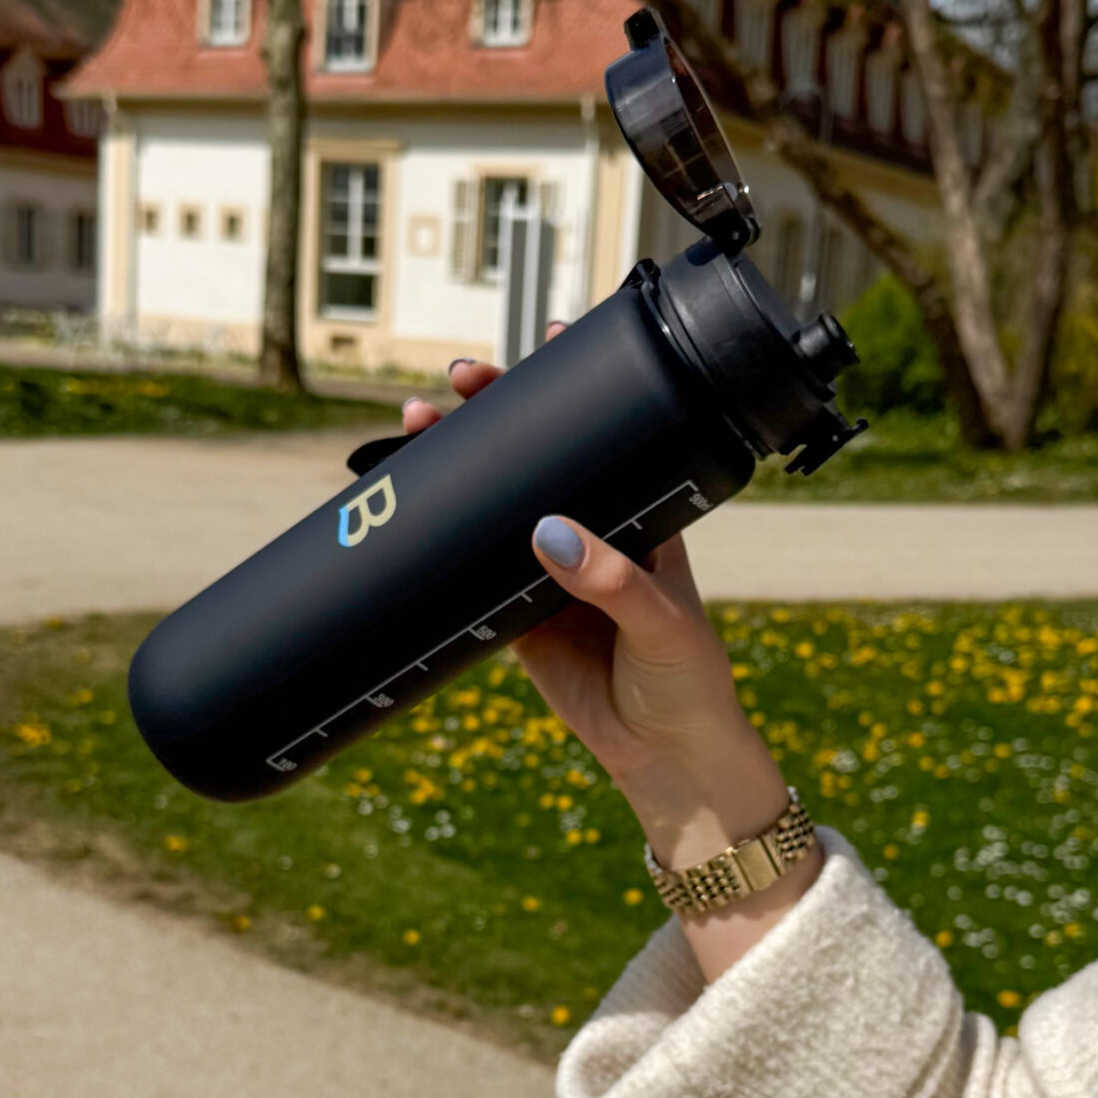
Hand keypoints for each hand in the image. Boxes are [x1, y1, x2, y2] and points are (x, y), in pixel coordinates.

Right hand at [402, 333, 791, 869]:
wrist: (665, 758)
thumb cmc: (690, 681)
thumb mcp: (664, 625)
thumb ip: (612, 582)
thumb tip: (547, 534)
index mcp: (643, 517)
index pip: (609, 437)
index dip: (577, 387)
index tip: (550, 340)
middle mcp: (591, 532)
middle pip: (536, 457)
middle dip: (494, 413)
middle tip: (459, 380)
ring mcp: (547, 570)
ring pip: (493, 502)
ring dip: (456, 463)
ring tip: (416, 423)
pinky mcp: (513, 615)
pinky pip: (469, 568)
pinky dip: (437, 534)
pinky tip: (407, 500)